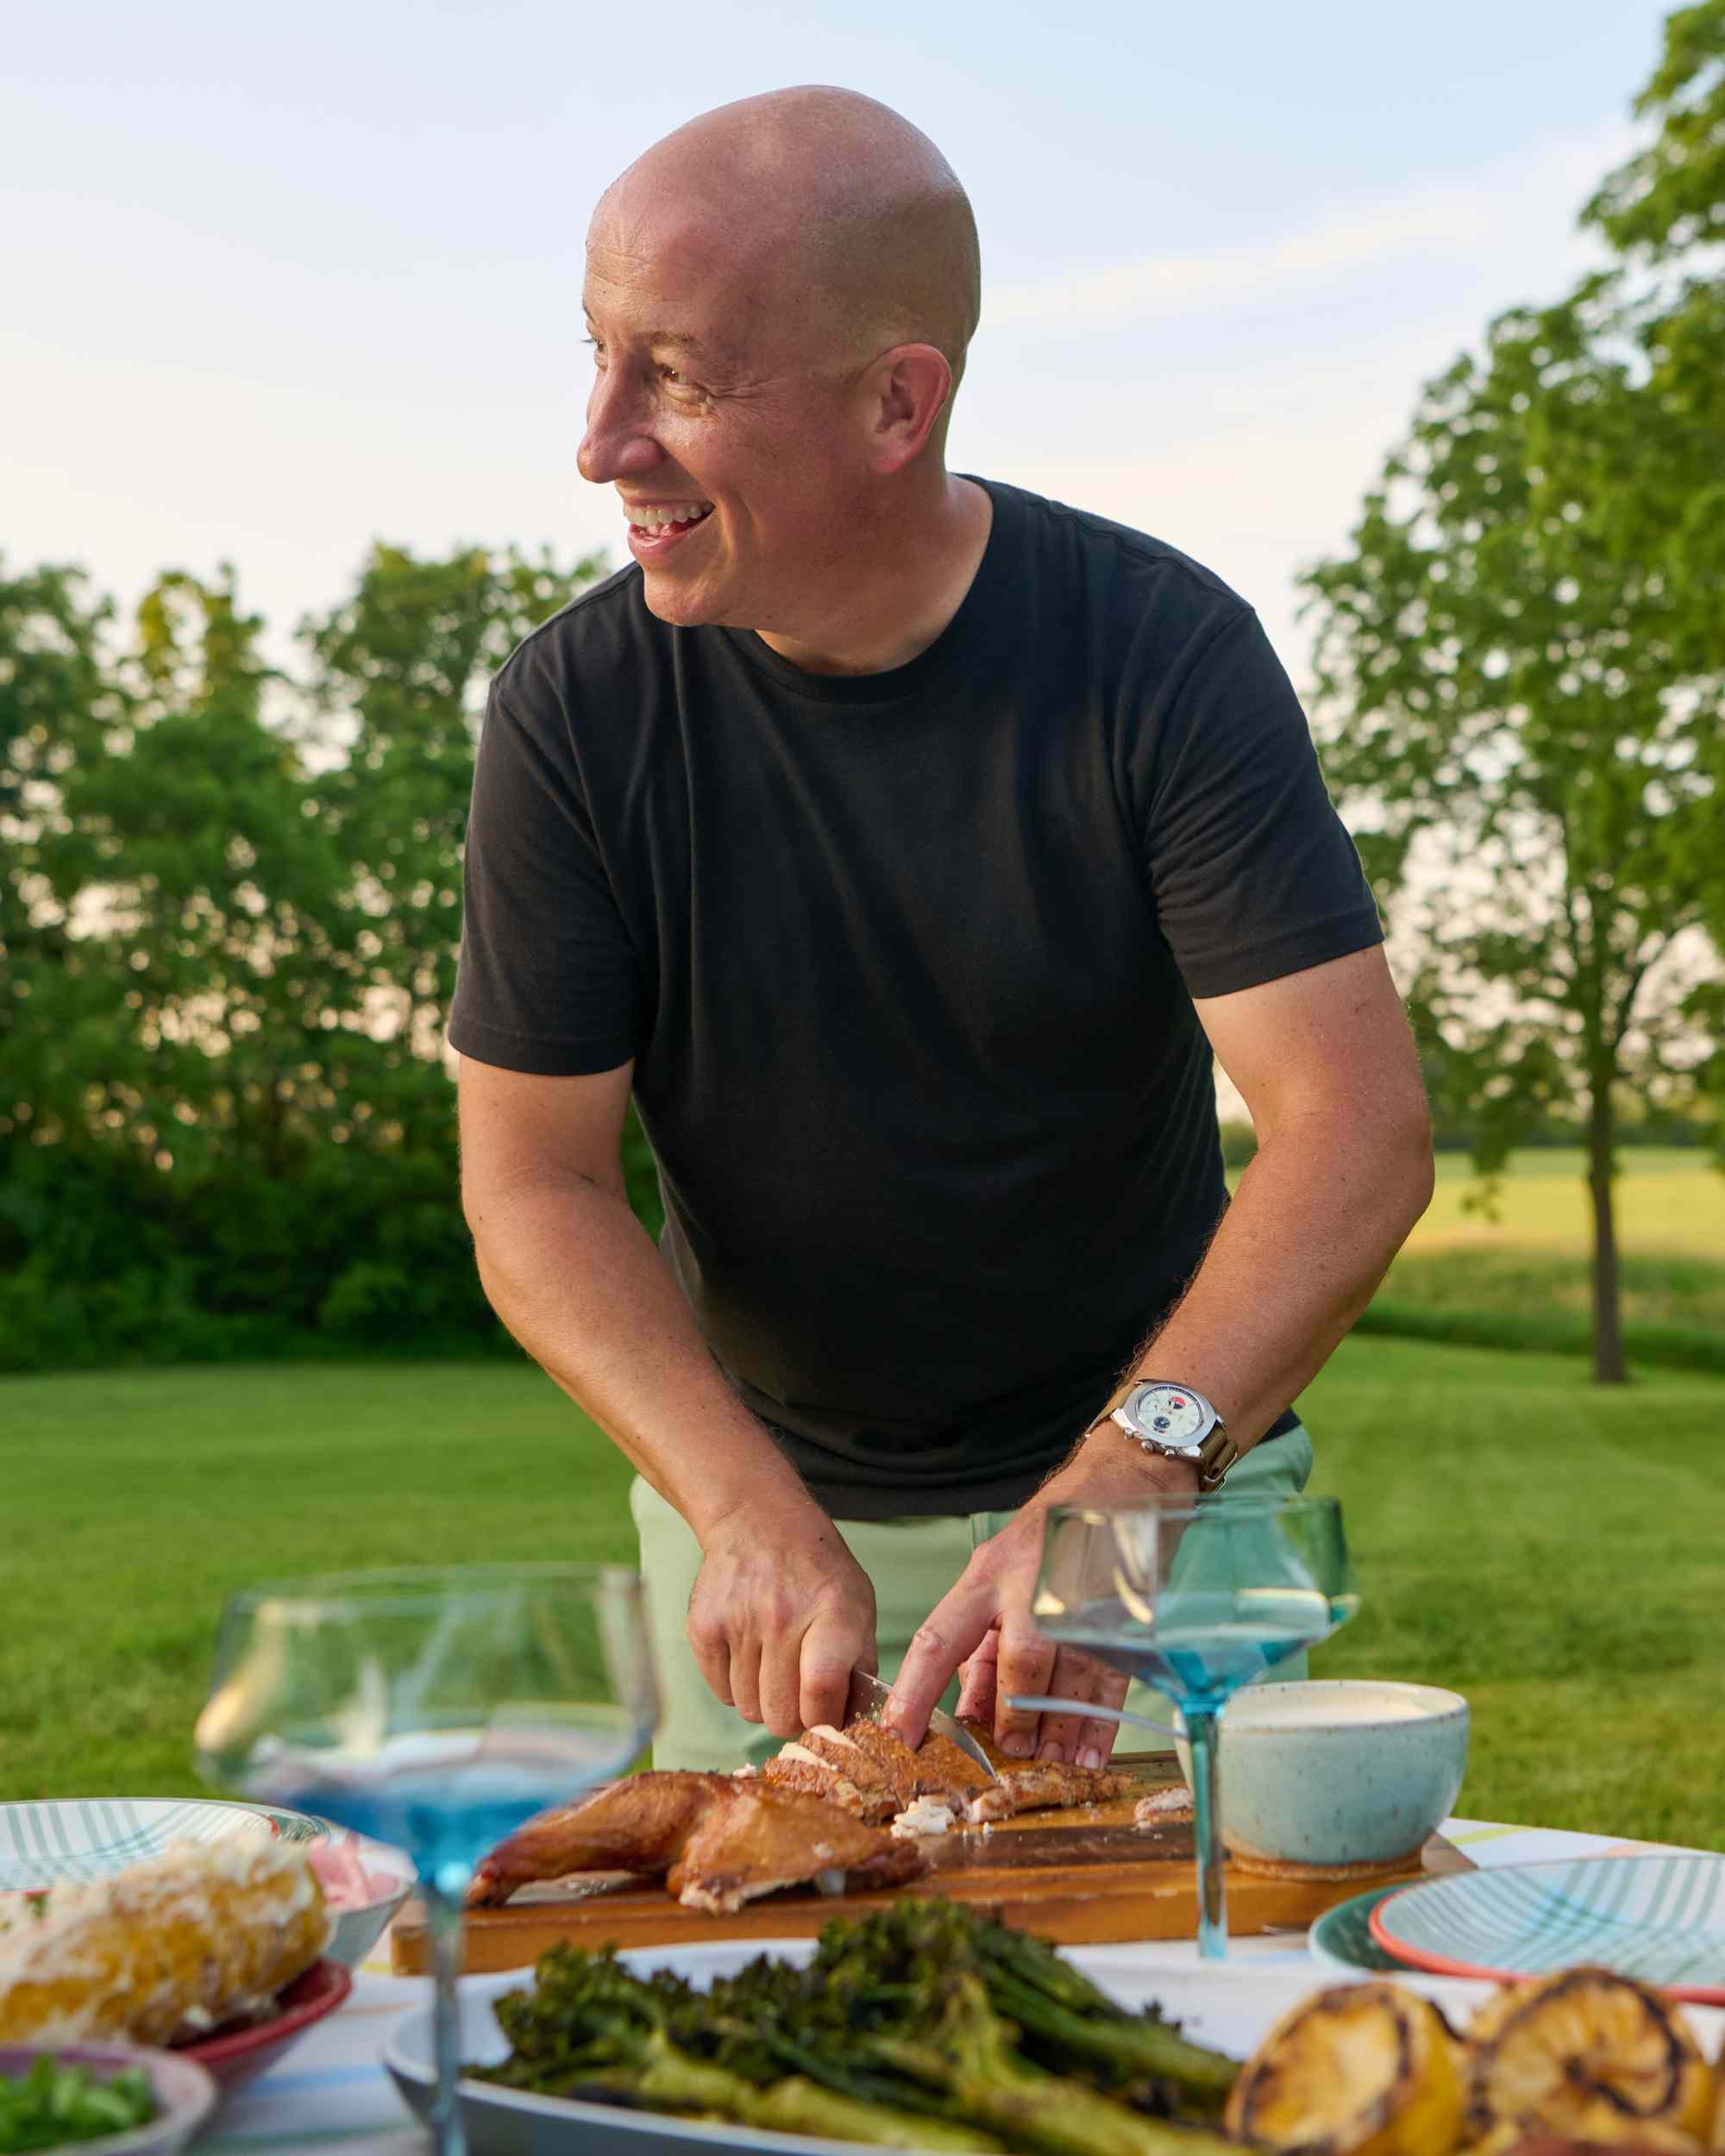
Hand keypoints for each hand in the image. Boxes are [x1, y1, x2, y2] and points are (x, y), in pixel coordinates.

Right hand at [686, 1500, 876, 1739]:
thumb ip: (861, 1664)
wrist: (758, 1520)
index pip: (822, 1690)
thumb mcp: (858, 1604)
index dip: (826, 1719)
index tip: (828, 1715)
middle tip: (800, 1696)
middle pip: (781, 1714)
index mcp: (832, 1613)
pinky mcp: (703, 1628)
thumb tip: (853, 1725)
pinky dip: (737, 1686)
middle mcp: (782, 1617)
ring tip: (775, 1666)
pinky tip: (750, 1654)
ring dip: (764, 1700)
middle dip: (794, 1718)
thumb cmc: (817, 1570)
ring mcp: (738, 1622)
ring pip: (750, 1710)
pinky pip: (721, 1692)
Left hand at [887, 1454, 1198, 1765]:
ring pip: (1067, 1675)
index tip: (897, 1737)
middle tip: (1010, 1751)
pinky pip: (1111, 1678)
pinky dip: (1100, 1725)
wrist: (1119, 1485)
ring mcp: (1082, 1596)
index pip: (939, 1639)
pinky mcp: (1125, 1610)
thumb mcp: (999, 1578)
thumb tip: (966, 1719)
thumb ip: (981, 1648)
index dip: (914, 1693)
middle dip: (1013, 1717)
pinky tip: (1089, 1756)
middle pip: (1018, 1660)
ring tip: (1052, 1760)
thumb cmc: (1047, 1541)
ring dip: (1058, 1729)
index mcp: (986, 1577)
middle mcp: (1030, 1585)